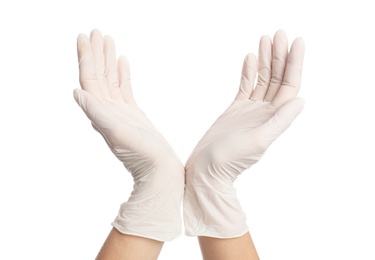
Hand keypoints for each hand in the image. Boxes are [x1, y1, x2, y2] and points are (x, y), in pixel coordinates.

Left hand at [74, 29, 183, 240]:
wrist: (159, 171)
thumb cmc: (142, 155)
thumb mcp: (118, 132)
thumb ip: (97, 113)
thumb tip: (77, 92)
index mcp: (101, 112)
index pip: (90, 78)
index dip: (87, 57)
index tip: (86, 37)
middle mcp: (107, 109)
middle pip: (98, 75)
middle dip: (96, 53)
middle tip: (96, 31)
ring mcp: (120, 111)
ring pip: (111, 79)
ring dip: (108, 59)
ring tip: (108, 40)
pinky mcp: (133, 113)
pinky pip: (124, 88)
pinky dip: (122, 74)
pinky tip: (123, 62)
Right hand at [183, 30, 304, 237]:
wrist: (206, 169)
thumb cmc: (230, 159)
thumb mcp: (259, 140)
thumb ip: (280, 120)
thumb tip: (301, 100)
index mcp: (273, 118)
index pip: (289, 85)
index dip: (294, 63)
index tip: (296, 42)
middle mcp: (265, 112)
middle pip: (277, 78)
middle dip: (279, 56)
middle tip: (279, 34)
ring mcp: (250, 110)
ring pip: (262, 80)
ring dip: (265, 60)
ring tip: (266, 39)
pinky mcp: (235, 110)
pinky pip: (245, 86)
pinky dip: (248, 72)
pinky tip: (250, 58)